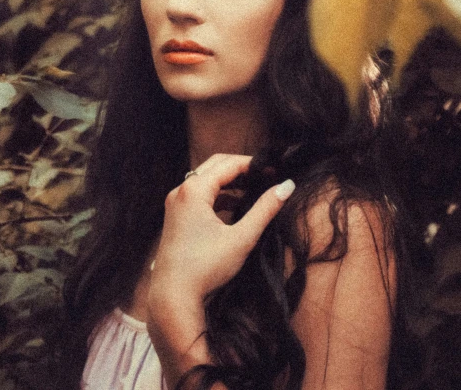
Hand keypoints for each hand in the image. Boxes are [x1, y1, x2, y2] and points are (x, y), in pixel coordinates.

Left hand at [150, 153, 294, 304]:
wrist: (173, 296)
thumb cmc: (206, 267)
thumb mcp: (241, 238)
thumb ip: (265, 209)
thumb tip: (287, 186)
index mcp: (194, 190)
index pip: (228, 164)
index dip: (253, 164)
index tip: (274, 169)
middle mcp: (181, 190)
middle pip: (215, 165)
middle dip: (241, 168)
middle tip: (266, 175)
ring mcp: (176, 203)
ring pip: (206, 180)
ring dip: (229, 182)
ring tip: (254, 189)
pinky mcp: (176, 215)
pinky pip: (199, 195)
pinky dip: (218, 195)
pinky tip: (235, 206)